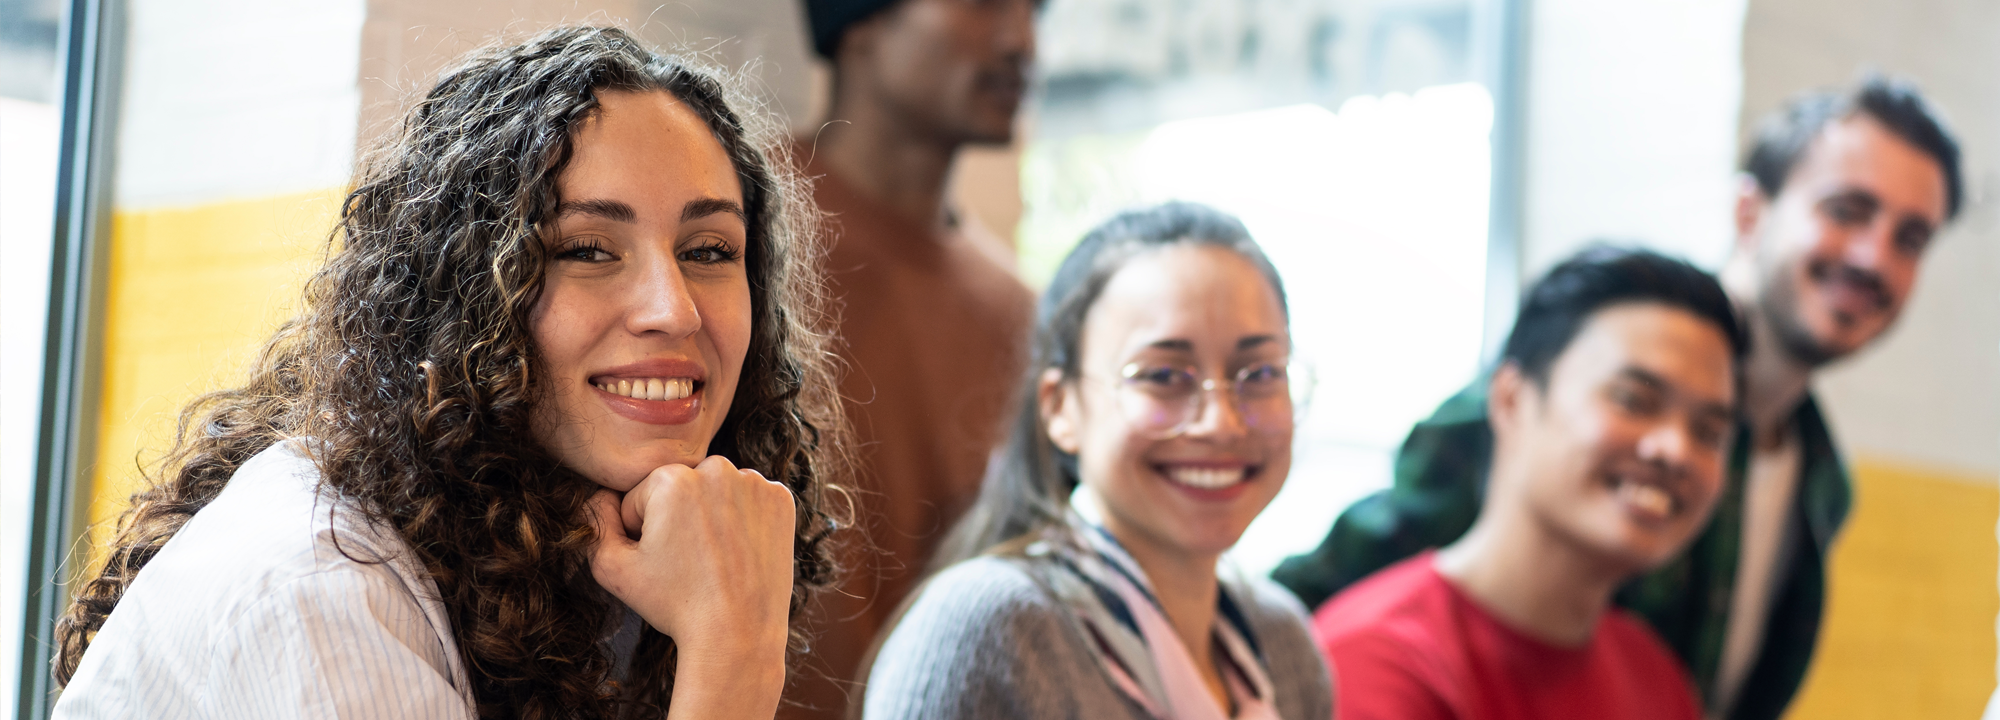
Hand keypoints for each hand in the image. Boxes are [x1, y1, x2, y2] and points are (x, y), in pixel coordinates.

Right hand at [587, 455, 794, 695]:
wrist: (737, 633)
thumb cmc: (674, 603)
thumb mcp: (612, 569)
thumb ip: (595, 524)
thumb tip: (599, 495)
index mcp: (671, 478)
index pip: (642, 497)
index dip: (644, 532)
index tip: (663, 560)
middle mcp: (717, 468)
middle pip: (681, 489)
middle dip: (678, 518)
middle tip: (690, 561)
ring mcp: (755, 482)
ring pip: (716, 492)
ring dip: (712, 516)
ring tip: (716, 558)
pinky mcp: (782, 500)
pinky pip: (750, 501)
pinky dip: (744, 521)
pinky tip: (740, 552)